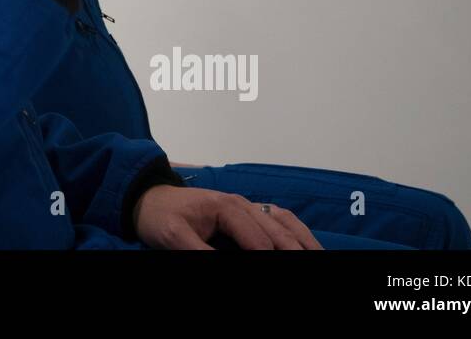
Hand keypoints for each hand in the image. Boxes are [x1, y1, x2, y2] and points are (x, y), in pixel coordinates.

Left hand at [132, 185, 323, 249]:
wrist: (150, 199)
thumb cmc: (161, 216)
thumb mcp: (173, 237)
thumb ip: (200, 253)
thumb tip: (224, 262)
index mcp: (227, 207)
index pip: (259, 242)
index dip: (270, 259)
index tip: (283, 271)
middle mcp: (243, 205)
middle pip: (278, 232)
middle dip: (296, 252)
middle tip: (314, 264)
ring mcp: (248, 207)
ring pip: (286, 223)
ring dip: (304, 242)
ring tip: (320, 256)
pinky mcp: (248, 213)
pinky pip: (280, 219)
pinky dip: (297, 232)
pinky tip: (307, 245)